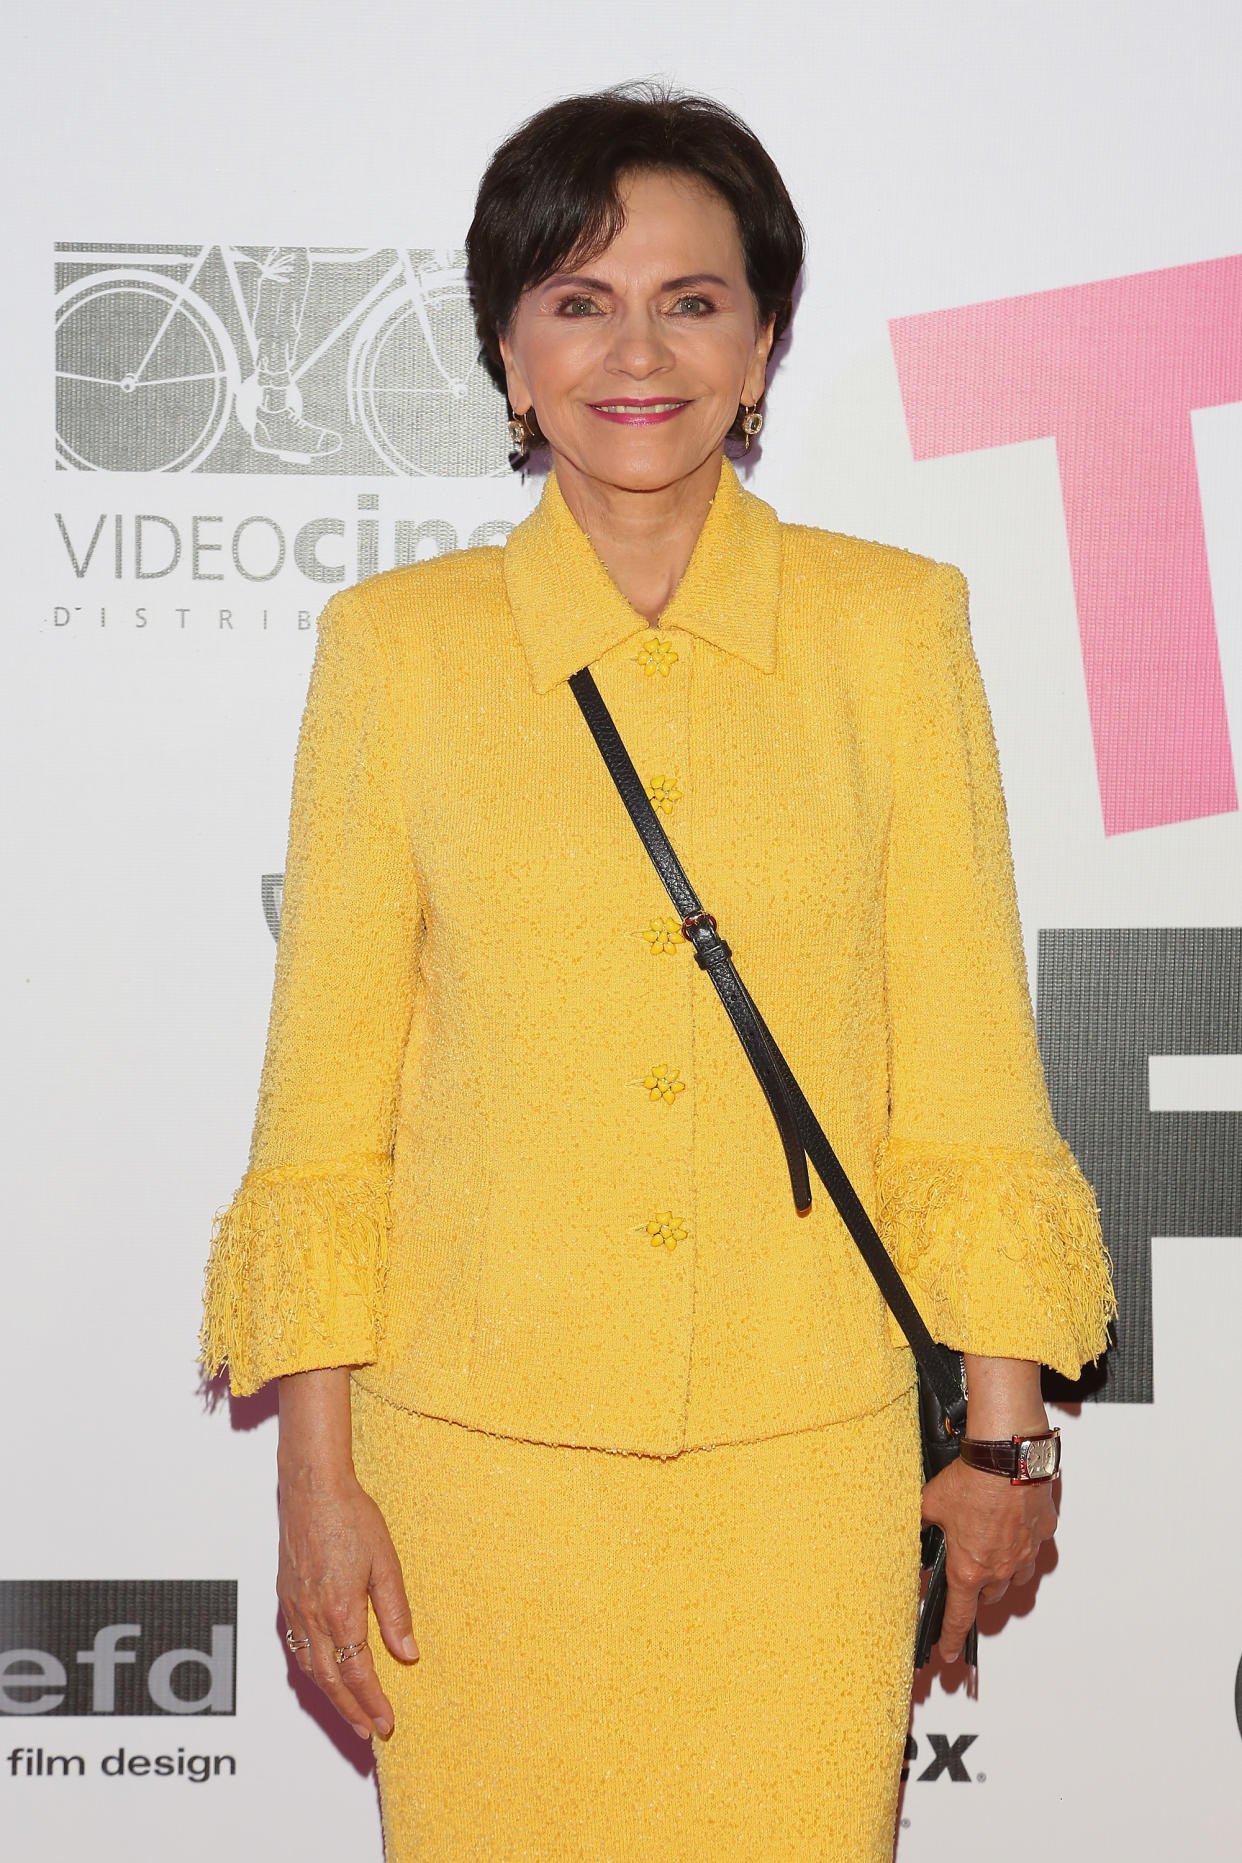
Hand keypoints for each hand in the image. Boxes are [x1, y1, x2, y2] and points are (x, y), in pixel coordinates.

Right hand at [277, 1462, 417, 1740]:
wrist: (310, 1488)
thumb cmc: (350, 1517)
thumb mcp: (385, 1561)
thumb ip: (395, 1611)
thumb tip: (407, 1653)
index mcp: (340, 1611)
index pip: (357, 1673)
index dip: (372, 1702)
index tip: (385, 1723)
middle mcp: (312, 1616)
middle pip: (330, 1681)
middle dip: (351, 1711)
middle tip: (368, 1732)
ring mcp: (294, 1608)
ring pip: (309, 1668)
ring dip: (330, 1697)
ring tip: (349, 1712)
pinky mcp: (285, 1598)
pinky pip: (296, 1648)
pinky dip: (310, 1670)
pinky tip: (321, 1674)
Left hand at [919, 1353, 1057, 1662]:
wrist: (1007, 1456)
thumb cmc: (972, 1480)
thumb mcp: (929, 1503)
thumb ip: (919, 1523)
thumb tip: (908, 1529)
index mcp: (968, 1569)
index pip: (958, 1617)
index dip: (951, 1639)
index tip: (949, 1656)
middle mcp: (1000, 1568)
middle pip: (988, 1594)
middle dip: (976, 1586)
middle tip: (967, 1565)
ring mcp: (1025, 1553)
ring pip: (1014, 1576)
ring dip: (1002, 1569)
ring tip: (990, 1544)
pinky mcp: (1042, 1533)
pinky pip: (1034, 1548)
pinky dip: (1024, 1542)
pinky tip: (1013, 1522)